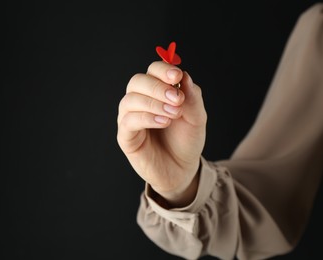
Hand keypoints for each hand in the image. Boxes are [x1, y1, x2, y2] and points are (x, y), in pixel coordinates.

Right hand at [117, 61, 206, 205]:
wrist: (183, 169)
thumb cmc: (186, 141)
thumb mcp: (196, 118)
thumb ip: (192, 98)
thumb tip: (185, 76)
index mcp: (156, 91)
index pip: (153, 71)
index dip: (163, 70)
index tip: (177, 76)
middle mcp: (139, 101)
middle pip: (137, 81)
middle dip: (158, 86)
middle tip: (177, 98)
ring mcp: (130, 118)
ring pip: (130, 100)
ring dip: (153, 103)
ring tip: (173, 113)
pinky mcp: (126, 137)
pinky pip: (129, 121)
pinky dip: (146, 118)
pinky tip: (163, 122)